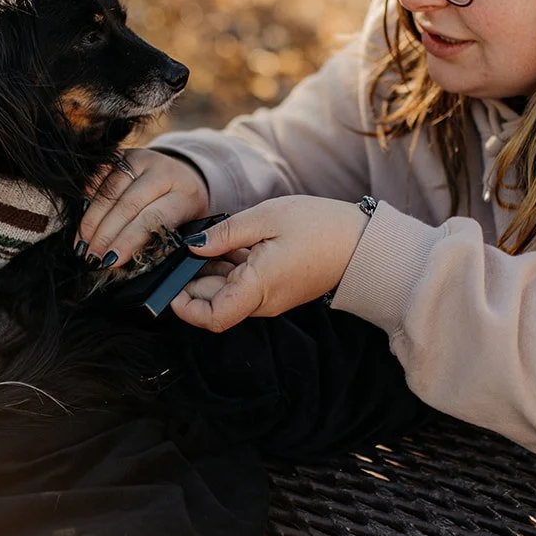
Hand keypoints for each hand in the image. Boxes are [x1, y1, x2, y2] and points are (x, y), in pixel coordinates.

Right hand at [76, 148, 210, 268]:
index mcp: (185, 195)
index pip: (153, 218)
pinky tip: (82, 221)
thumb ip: (158, 243)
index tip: (111, 261)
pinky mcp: (123, 154)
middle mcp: (163, 172)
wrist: (185, 176)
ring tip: (82, 245)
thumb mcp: (182, 228)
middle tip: (92, 258)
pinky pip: (98, 176)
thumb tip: (123, 262)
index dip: (129, 240)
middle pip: (128, 205)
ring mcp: (141, 159)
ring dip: (92, 221)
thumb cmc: (181, 211)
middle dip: (106, 235)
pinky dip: (87, 199)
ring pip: (109, 191)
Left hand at [170, 195, 371, 331]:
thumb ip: (226, 234)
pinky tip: (228, 246)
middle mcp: (263, 302)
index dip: (185, 307)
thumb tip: (192, 246)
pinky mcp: (276, 290)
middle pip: (214, 304)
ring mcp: (270, 298)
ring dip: (211, 273)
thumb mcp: (268, 217)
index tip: (172, 283)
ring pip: (227, 294)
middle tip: (182, 251)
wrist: (363, 242)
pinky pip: (244, 287)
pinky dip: (229, 270)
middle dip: (193, 282)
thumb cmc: (320, 226)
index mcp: (259, 287)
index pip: (212, 318)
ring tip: (208, 243)